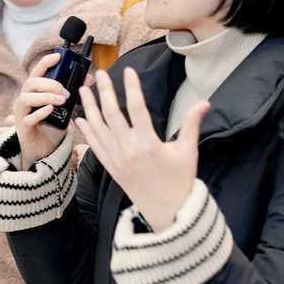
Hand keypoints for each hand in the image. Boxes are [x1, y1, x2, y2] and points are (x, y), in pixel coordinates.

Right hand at [11, 53, 71, 166]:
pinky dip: (40, 112)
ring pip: (26, 98)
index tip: (58, 56)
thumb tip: (89, 78)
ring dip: (45, 96)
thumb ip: (73, 93)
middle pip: (31, 82)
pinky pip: (28, 118)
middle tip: (66, 91)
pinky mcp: (23, 128)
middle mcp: (25, 100)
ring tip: (61, 100)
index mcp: (35, 92)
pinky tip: (51, 110)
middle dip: (49, 83)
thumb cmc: (53, 127)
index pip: (37, 72)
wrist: (46, 151)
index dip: (45, 62)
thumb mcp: (65, 108)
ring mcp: (22, 114)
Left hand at [76, 69, 208, 230]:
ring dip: (89, 107)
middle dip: (105, 91)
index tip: (128, 71)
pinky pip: (94, 146)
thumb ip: (192, 124)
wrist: (167, 211)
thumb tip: (204, 102)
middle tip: (101, 73)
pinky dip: (86, 131)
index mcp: (148, 143)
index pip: (137, 108)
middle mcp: (128, 149)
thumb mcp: (188, 152)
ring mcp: (116, 159)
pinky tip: (80, 118)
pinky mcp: (110, 168)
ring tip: (83, 89)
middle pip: (112, 114)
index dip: (132, 88)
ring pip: (98, 128)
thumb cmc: (180, 181)